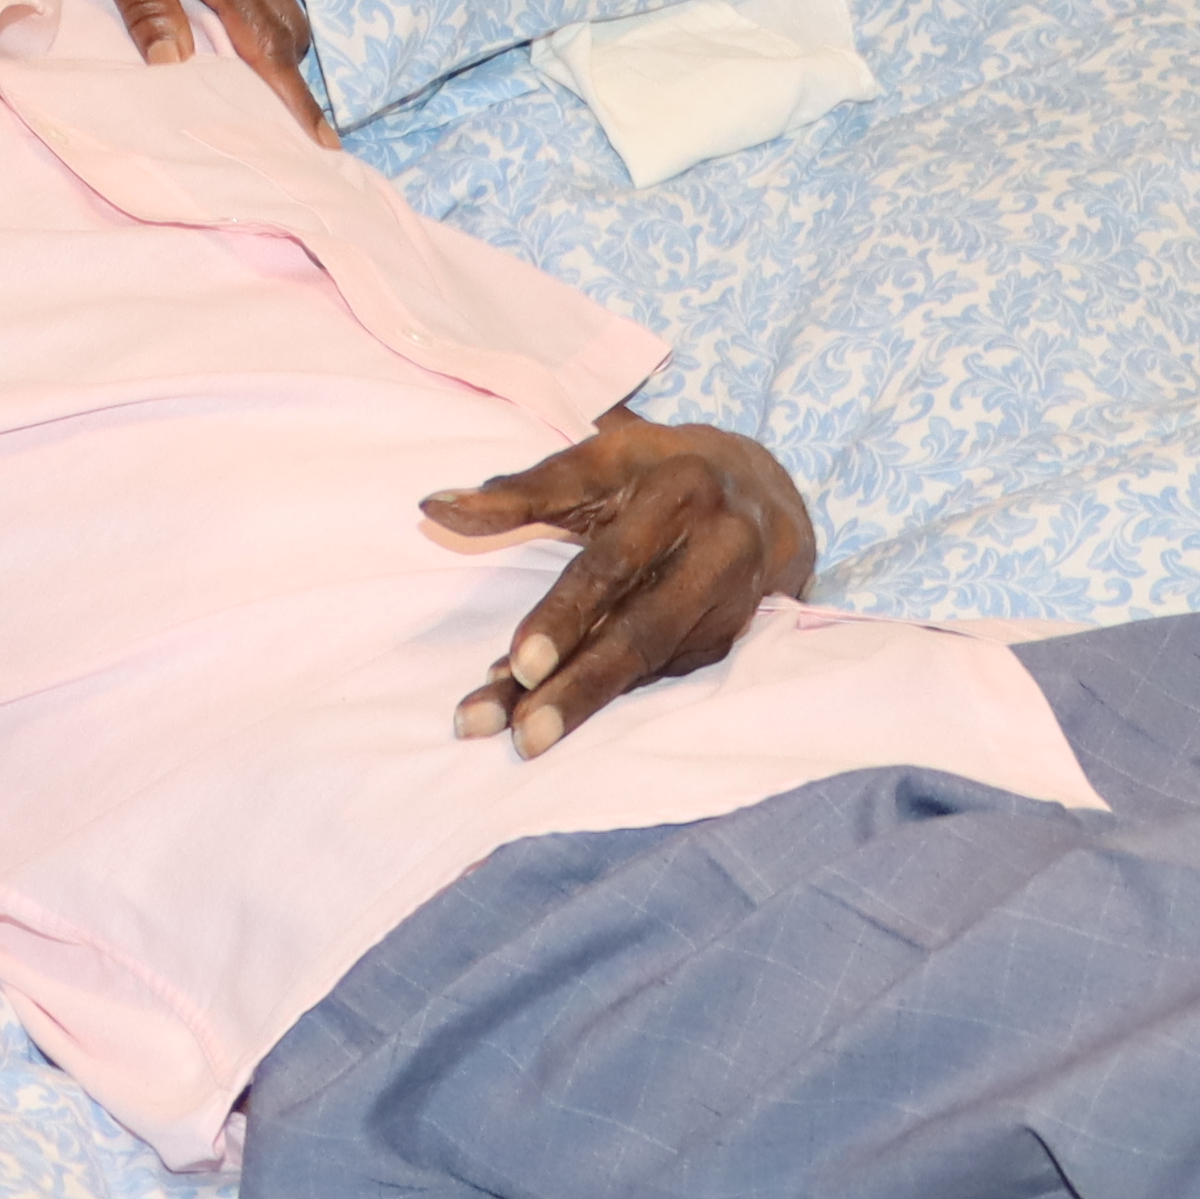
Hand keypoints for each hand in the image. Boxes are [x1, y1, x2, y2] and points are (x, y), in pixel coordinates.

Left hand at [0, 0, 325, 133]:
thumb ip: (145, 4)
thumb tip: (178, 67)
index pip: (268, 40)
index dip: (291, 96)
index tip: (318, 144)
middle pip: (287, 24)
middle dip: (290, 80)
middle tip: (279, 134)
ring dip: (270, 47)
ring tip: (252, 98)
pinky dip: (250, 16)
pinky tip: (217, 36)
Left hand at [421, 409, 816, 757]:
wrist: (766, 491)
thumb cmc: (657, 470)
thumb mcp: (599, 461)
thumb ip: (520, 491)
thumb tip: (432, 508)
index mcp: (680, 488)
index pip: (613, 563)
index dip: (564, 616)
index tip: (518, 666)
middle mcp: (718, 546)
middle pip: (641, 630)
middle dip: (579, 687)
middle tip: (522, 733)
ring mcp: (731, 601)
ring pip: (648, 662)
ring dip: (585, 704)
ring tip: (523, 736)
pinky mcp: (729, 640)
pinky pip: (659, 676)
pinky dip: (607, 697)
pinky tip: (557, 712)